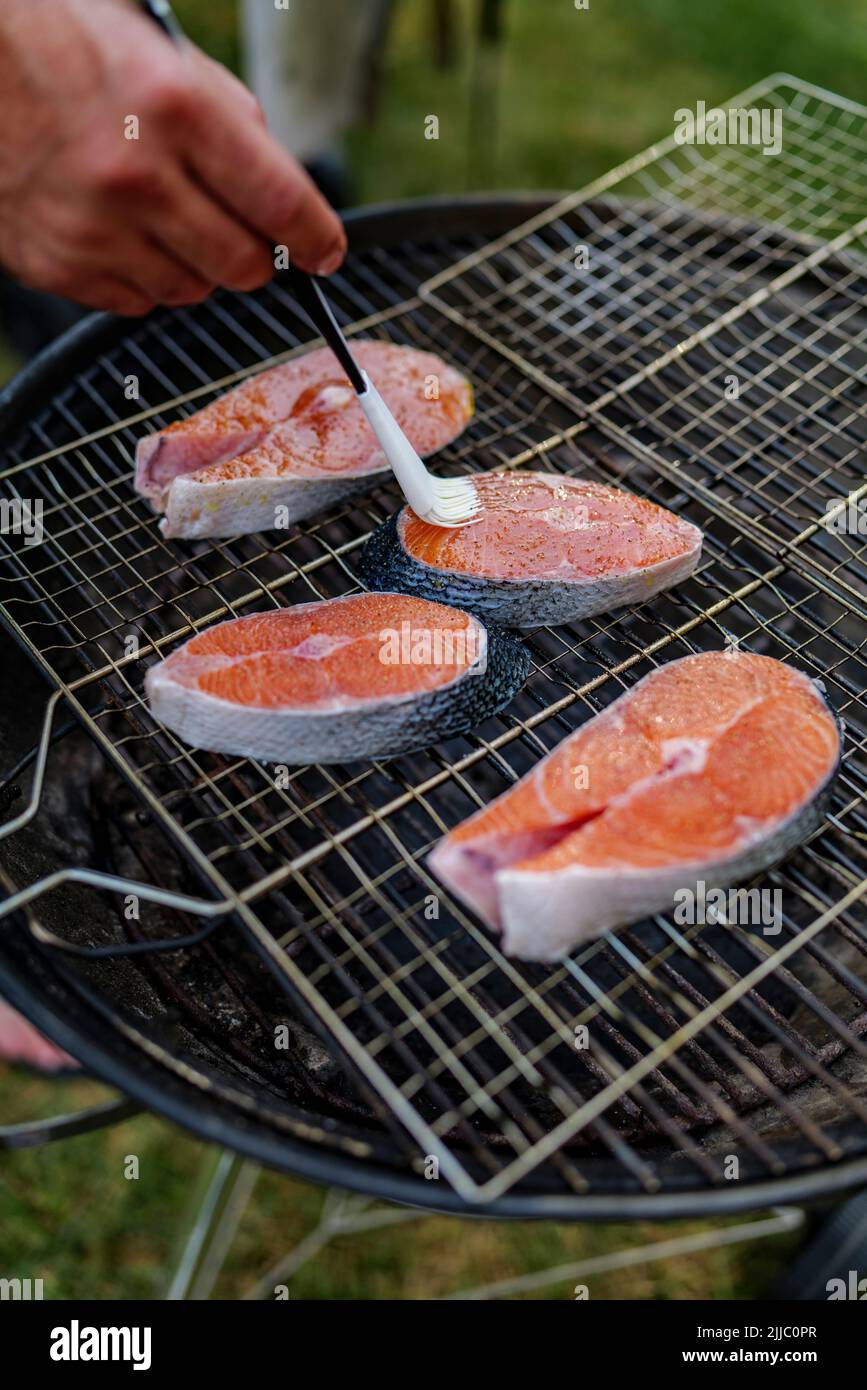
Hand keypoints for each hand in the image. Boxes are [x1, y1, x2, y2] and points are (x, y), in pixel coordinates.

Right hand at [0, 0, 346, 313]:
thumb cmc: (63, 42)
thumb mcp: (160, 53)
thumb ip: (230, 120)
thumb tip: (282, 191)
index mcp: (174, 107)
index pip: (280, 203)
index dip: (318, 238)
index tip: (328, 251)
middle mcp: (135, 174)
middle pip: (244, 266)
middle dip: (258, 256)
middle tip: (247, 235)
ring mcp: (93, 227)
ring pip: (193, 291)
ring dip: (199, 266)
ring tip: (169, 219)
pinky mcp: (58, 263)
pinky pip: (137, 302)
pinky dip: (145, 277)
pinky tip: (124, 232)